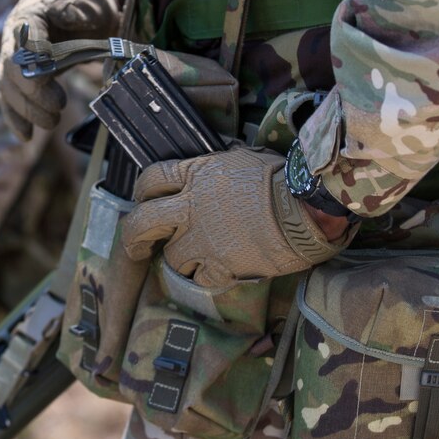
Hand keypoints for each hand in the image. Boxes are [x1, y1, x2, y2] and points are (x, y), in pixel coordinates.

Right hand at [0, 0, 121, 140]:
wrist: (83, 8)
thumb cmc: (88, 1)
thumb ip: (80, 6)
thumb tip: (66, 15)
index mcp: (31, 12)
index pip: (24, 37)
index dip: (33, 57)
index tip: (49, 74)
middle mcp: (14, 36)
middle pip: (11, 67)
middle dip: (32, 91)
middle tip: (58, 105)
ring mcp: (13, 58)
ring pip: (8, 87)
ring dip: (27, 109)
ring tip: (52, 122)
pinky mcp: (20, 78)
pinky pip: (10, 99)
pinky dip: (16, 118)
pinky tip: (26, 136)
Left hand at [121, 148, 350, 286]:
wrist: (305, 208)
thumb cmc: (282, 178)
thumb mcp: (244, 159)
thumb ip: (221, 167)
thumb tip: (222, 163)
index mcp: (196, 176)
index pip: (151, 179)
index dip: (142, 191)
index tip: (142, 201)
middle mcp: (191, 208)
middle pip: (142, 223)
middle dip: (133, 237)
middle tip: (136, 248)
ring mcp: (202, 239)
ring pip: (171, 258)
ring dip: (180, 260)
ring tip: (194, 260)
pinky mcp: (219, 266)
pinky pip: (201, 279)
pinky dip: (208, 278)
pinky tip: (221, 272)